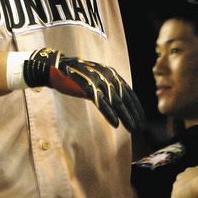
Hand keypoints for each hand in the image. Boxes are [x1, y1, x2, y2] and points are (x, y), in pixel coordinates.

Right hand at [23, 47, 144, 131]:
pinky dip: (110, 114)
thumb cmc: (77, 76)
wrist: (56, 69)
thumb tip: (119, 100)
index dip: (136, 106)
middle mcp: (108, 76)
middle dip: (134, 114)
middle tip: (140, 127)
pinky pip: (102, 103)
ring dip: (125, 116)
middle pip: (125, 98)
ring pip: (116, 102)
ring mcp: (98, 81)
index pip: (128, 92)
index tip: (141, 118)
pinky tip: (116, 124)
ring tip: (131, 128)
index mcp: (112, 74)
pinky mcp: (88, 87)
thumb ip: (107, 86)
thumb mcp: (96, 78)